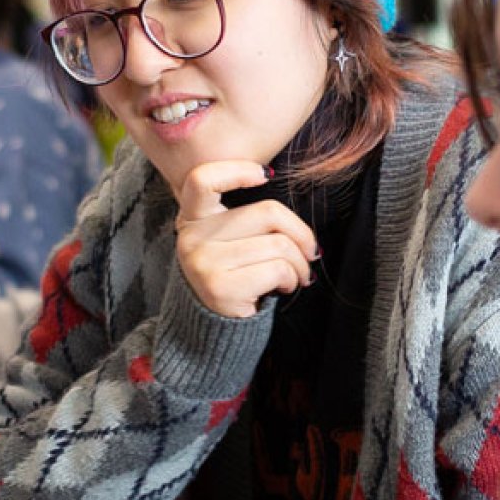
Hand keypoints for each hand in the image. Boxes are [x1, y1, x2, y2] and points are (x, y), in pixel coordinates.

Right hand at [173, 160, 318, 318]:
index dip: (238, 170)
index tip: (266, 174)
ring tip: (296, 276)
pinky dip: (291, 279)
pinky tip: (283, 288)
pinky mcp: (219, 286)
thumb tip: (302, 232)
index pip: (204, 179)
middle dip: (301, 235)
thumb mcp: (230, 241)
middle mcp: (191, 236)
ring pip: (279, 244)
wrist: (214, 329)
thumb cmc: (233, 277)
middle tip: (308, 254)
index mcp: (192, 218)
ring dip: (300, 264)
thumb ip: (250, 221)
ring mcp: (202, 261)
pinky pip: (277, 269)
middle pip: (267, 212)